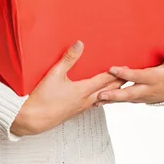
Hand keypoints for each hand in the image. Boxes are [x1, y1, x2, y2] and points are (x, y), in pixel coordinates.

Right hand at [10, 40, 126, 135]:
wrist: (34, 119)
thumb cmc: (43, 98)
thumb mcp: (55, 74)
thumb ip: (68, 58)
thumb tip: (79, 44)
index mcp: (83, 91)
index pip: (104, 80)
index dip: (116, 73)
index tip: (126, 68)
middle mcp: (85, 101)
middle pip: (107, 91)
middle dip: (118, 83)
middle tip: (128, 77)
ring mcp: (80, 108)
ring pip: (101, 99)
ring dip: (111, 92)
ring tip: (117, 88)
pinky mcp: (74, 112)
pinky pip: (93, 105)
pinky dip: (101, 100)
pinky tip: (98, 99)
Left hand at [95, 41, 163, 105]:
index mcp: (153, 78)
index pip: (137, 76)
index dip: (125, 74)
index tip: (112, 69)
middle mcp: (146, 89)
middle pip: (128, 93)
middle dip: (114, 94)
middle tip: (100, 94)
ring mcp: (141, 96)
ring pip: (124, 99)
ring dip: (110, 100)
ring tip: (95, 101)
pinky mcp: (137, 98)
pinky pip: (124, 100)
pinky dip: (113, 102)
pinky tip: (100, 101)